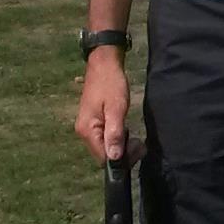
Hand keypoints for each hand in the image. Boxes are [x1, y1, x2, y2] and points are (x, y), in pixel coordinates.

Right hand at [75, 51, 138, 165]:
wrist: (104, 63)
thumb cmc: (111, 83)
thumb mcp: (116, 108)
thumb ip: (115, 133)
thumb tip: (114, 158)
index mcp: (87, 130)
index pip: (103, 159)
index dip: (121, 159)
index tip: (137, 148)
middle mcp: (83, 132)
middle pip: (103, 155)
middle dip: (123, 154)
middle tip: (140, 144)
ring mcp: (86, 127)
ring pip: (104, 147)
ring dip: (121, 147)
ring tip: (135, 138)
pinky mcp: (92, 122)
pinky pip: (104, 138)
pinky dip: (116, 138)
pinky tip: (125, 131)